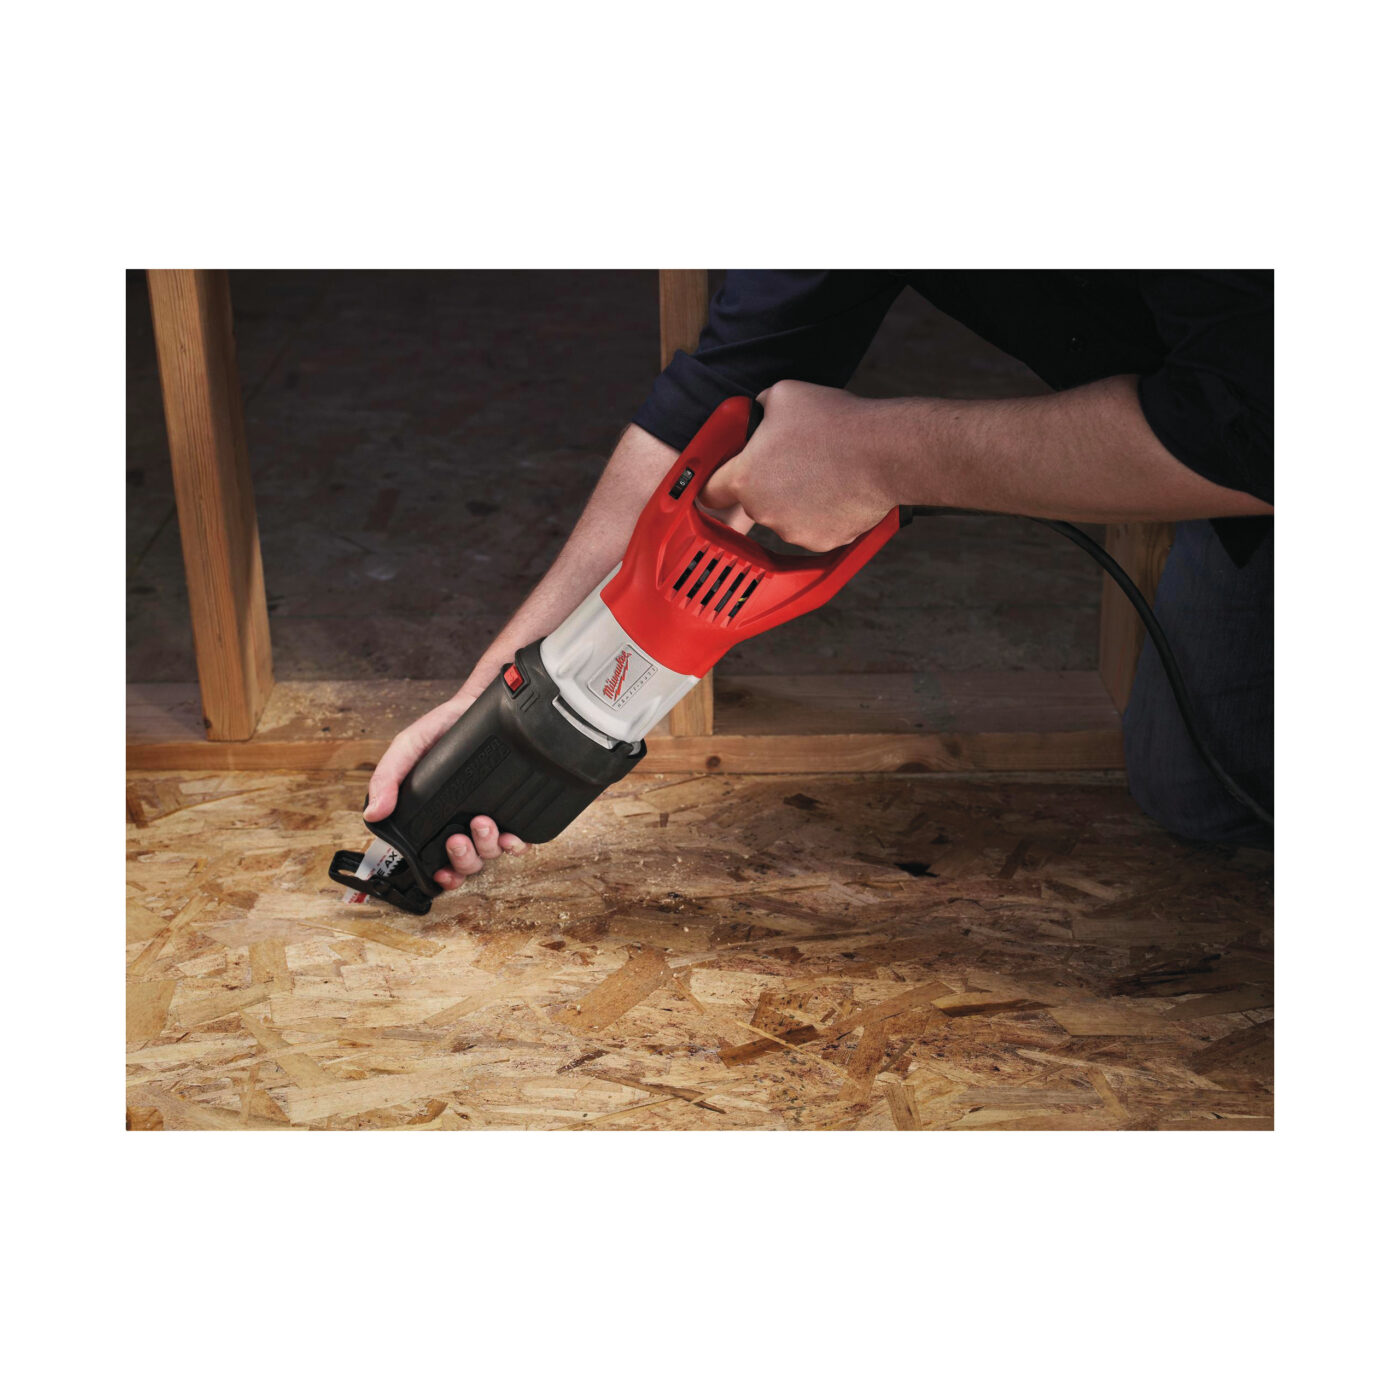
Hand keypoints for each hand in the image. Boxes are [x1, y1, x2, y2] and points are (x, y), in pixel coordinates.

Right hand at [364, 682, 529, 890]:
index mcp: (437, 817)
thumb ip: (388, 777)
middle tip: (458, 838)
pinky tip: (512, 836)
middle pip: (469, 862)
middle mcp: (465, 822)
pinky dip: (517, 844)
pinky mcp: (515, 808)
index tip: (442, 874)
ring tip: (483, 823)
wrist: (476, 705)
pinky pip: (521, 838)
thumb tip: (372, 813)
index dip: (444, 875)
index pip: (440, 859)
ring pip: (493, 853)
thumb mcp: (408, 748)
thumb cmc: (441, 729)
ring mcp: (493, 816)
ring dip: (487, 847)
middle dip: (465, 859)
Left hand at [698, 381, 897, 551]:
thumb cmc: (835, 423)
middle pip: (754, 501)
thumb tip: (759, 416)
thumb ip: (759, 411)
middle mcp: (763, 510)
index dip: (714, 484)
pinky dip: (823, 514)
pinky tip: (839, 489)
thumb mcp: (782, 396)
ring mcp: (792, 531)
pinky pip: (814, 528)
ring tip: (823, 471)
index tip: (718, 484)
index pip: (709, 491)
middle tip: (795, 461)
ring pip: (785, 516)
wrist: (884, 453)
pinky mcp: (821, 542)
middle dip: (769, 484)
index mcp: (745, 478)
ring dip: (797, 499)